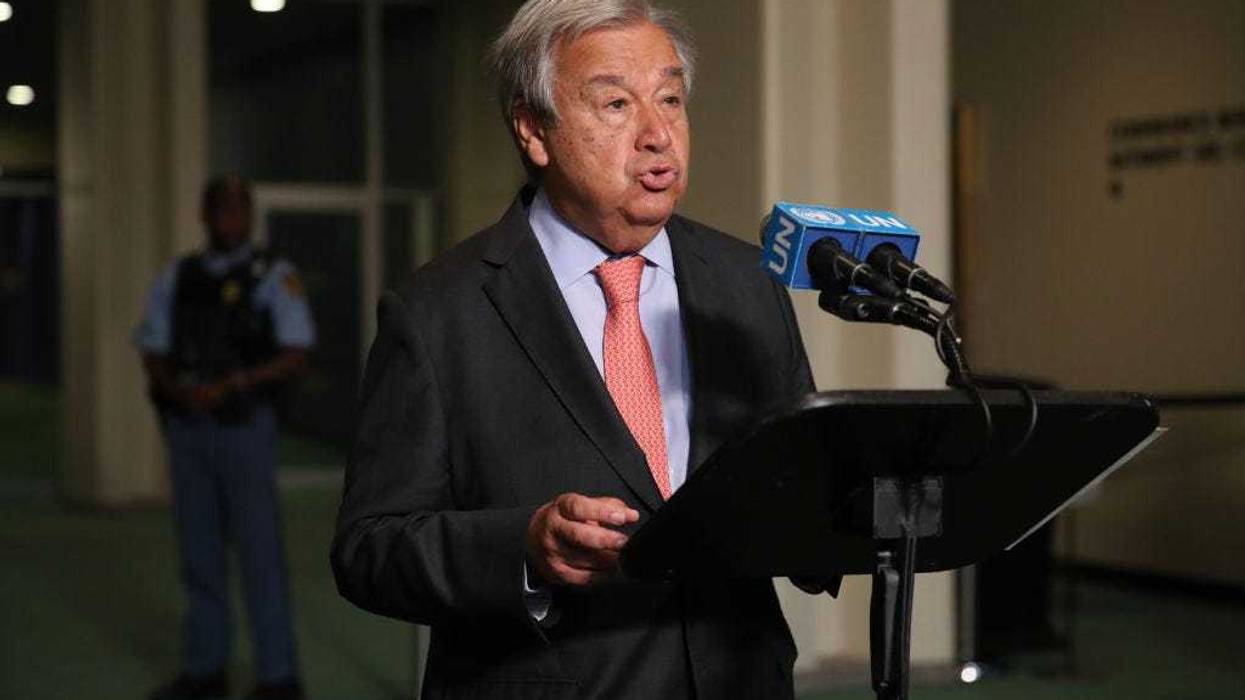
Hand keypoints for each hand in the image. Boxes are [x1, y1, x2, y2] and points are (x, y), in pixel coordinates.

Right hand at [525, 493, 639, 585]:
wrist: (535, 536)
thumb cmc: (565, 519)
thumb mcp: (582, 504)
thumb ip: (608, 506)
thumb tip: (631, 515)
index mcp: (560, 508)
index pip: (579, 508)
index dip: (602, 513)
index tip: (621, 518)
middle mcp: (553, 530)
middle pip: (580, 536)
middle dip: (606, 539)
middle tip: (624, 542)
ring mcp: (553, 552)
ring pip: (584, 559)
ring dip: (608, 560)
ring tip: (622, 556)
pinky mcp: (557, 573)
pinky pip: (583, 577)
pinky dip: (602, 575)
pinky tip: (612, 569)